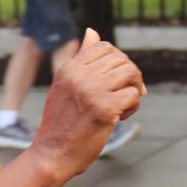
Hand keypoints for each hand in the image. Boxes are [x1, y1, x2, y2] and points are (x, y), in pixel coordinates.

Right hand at [33, 29, 144, 178]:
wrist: (52, 155)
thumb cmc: (61, 124)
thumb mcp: (65, 86)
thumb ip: (80, 60)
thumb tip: (92, 31)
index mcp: (68, 68)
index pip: (104, 47)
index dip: (117, 61)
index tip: (117, 80)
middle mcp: (79, 76)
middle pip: (121, 59)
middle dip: (129, 76)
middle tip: (125, 95)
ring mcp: (92, 91)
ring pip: (131, 74)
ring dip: (134, 90)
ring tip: (124, 106)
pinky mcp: (105, 109)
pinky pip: (134, 95)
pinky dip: (133, 106)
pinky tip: (121, 117)